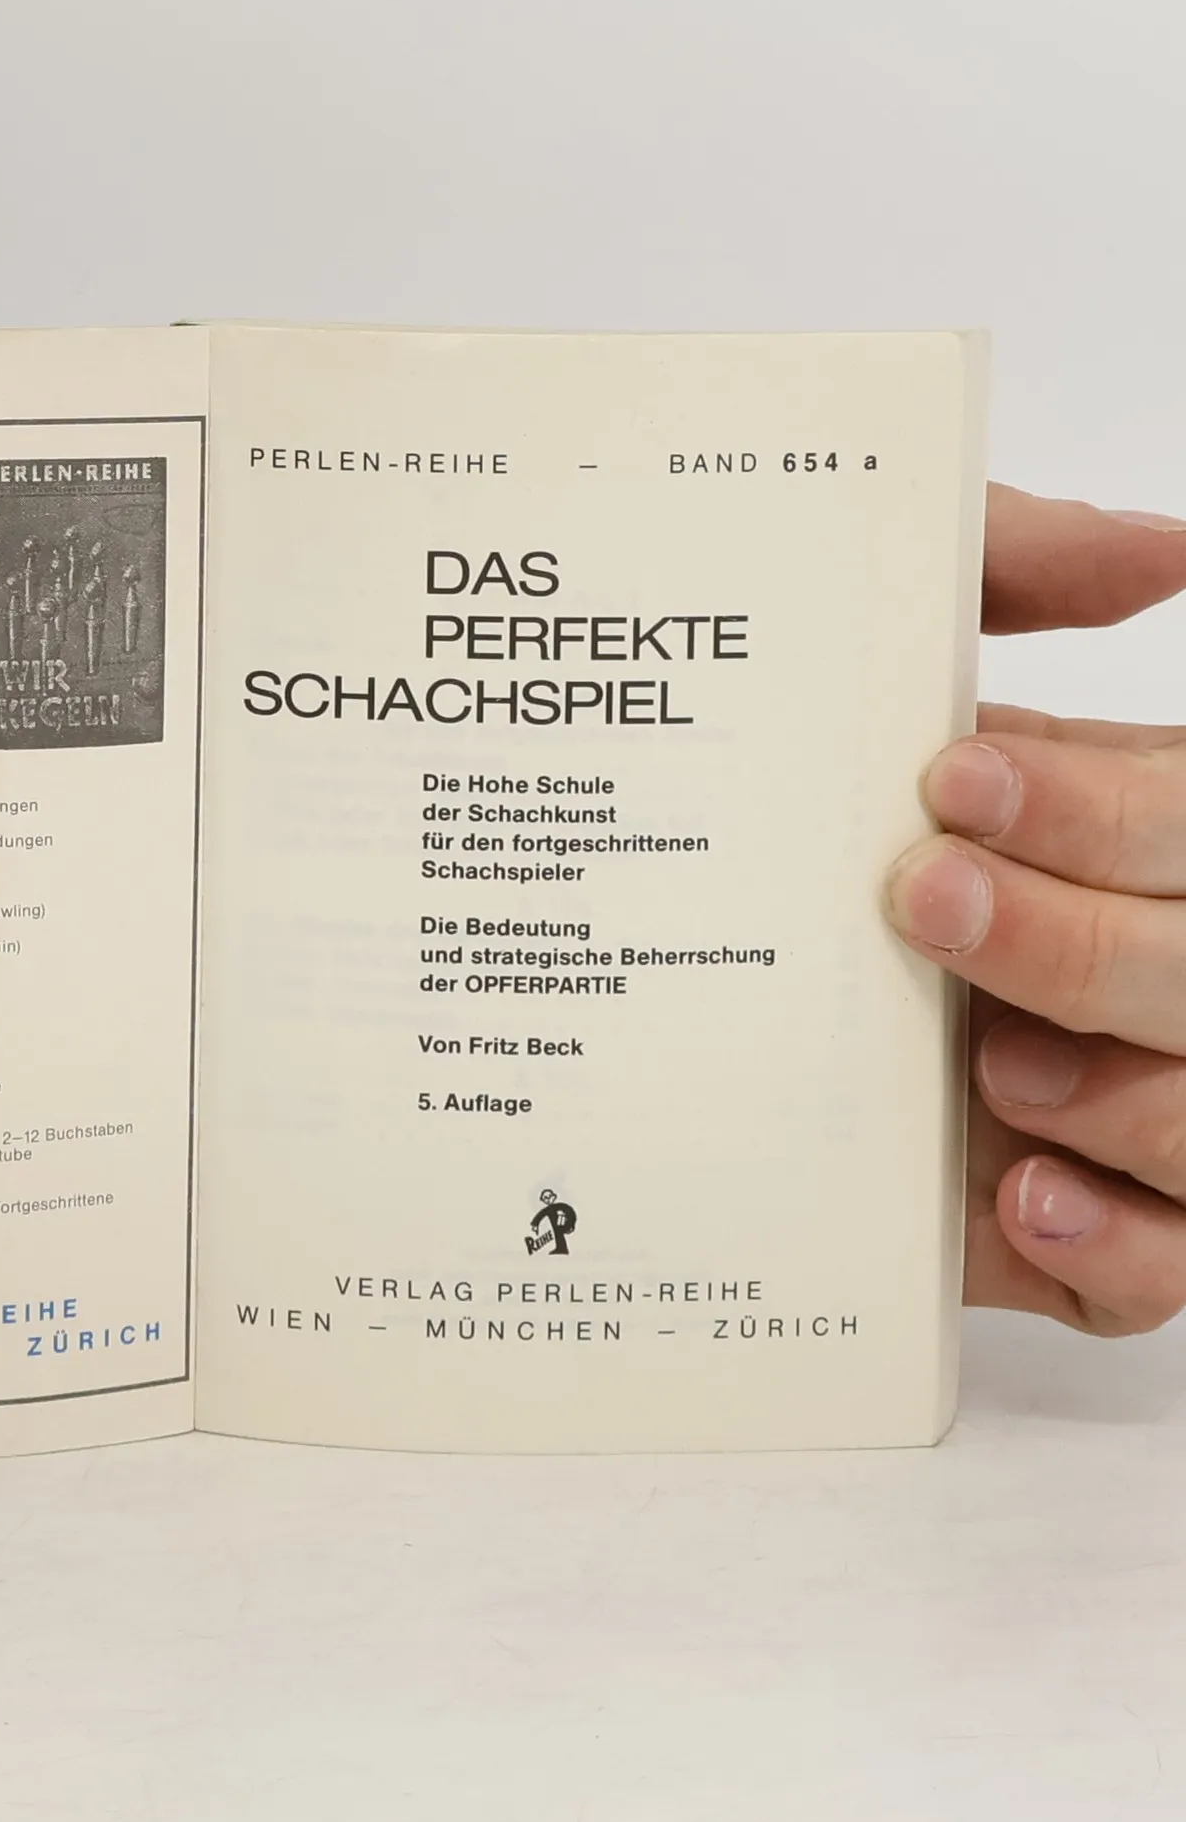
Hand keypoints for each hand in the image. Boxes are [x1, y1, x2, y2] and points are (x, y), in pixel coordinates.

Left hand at [885, 486, 1185, 1333]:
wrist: (685, 1016)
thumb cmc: (823, 823)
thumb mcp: (889, 674)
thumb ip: (1007, 575)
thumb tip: (1156, 550)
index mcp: (1142, 840)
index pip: (1184, 822)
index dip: (1096, 811)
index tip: (952, 780)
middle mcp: (1157, 972)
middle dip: (1079, 943)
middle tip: (925, 904)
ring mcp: (1135, 1111)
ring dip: (1115, 1096)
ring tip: (987, 1066)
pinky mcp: (1087, 1239)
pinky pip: (1165, 1271)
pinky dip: (1115, 1244)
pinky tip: (1022, 1197)